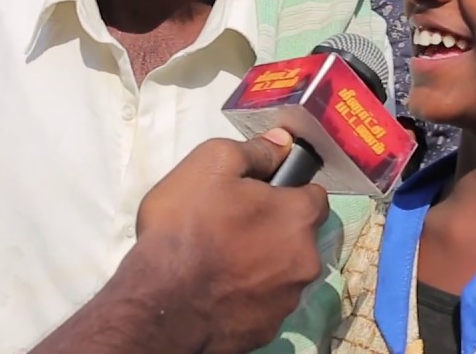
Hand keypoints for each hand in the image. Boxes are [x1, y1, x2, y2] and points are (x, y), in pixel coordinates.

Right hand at [134, 129, 329, 353]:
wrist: (159, 303)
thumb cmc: (186, 226)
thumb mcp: (211, 164)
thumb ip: (254, 151)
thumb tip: (282, 143)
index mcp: (298, 218)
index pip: (315, 196)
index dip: (288, 190)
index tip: (259, 194)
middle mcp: (305, 262)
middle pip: (299, 237)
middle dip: (275, 230)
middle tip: (232, 226)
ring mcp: (287, 301)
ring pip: (283, 273)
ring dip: (262, 264)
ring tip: (220, 261)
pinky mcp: (266, 330)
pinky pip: (263, 304)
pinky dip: (247, 296)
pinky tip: (217, 290)